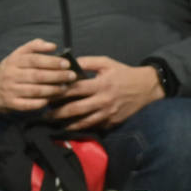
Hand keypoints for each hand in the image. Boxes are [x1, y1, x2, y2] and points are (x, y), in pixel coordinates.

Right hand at [0, 38, 74, 112]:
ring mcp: (10, 90)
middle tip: (72, 76)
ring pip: (35, 90)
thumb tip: (52, 46)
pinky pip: (28, 104)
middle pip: (37, 75)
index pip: (34, 60)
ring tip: (66, 88)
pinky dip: (40, 103)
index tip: (66, 63)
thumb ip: (33, 47)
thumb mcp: (16, 55)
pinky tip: (50, 100)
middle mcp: (11, 75)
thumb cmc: (9, 70)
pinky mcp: (11, 103)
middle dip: (57, 76)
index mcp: (13, 61)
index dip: (51, 61)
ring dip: (53, 90)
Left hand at [48, 56, 162, 130]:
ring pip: (84, 122)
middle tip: (44, 114)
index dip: (58, 92)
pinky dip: (82, 128)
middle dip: (58, 113)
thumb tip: (67, 64)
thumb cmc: (123, 73)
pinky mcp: (113, 122)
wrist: (147, 87)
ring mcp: (109, 113)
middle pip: (76, 109)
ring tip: (54, 124)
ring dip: (67, 124)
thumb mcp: (106, 62)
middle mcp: (103, 101)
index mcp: (100, 85)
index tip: (45, 94)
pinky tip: (70, 128)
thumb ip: (86, 62)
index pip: (74, 90)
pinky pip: (95, 126)